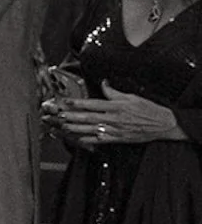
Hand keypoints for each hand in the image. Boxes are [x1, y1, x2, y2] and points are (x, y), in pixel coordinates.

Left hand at [51, 90, 180, 148]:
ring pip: (92, 129)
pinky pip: (102, 140)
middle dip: (73, 116)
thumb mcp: (131, 97)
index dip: (78, 103)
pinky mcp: (119, 139)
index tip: (66, 102)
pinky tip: (79, 140)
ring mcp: (116, 130)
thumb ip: (114, 92)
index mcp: (117, 106)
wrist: (164, 124)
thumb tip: (103, 83)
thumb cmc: (149, 109)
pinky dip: (90, 140)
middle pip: (89, 117)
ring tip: (64, 126)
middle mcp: (115, 118)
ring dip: (77, 128)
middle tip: (60, 115)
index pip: (93, 104)